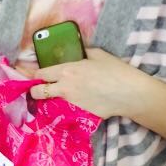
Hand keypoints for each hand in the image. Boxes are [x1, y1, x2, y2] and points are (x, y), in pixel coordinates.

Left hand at [28, 48, 144, 118]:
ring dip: (48, 101)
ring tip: (54, 99)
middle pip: (37, 92)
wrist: (131, 94)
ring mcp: (70, 103)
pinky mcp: (79, 115)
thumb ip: (83, 52)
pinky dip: (64, 109)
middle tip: (40, 89)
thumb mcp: (98, 55)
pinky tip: (70, 107)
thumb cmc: (116, 71)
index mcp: (67, 71)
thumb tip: (77, 50)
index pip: (40, 74)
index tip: (36, 75)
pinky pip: (65, 111)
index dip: (36, 75)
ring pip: (49, 104)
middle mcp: (64, 88)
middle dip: (35, 91)